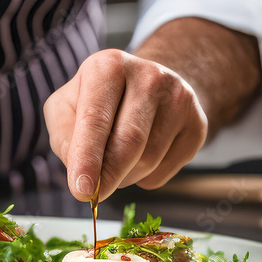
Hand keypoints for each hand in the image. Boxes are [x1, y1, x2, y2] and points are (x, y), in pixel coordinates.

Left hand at [43, 18, 261, 202]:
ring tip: (114, 162)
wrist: (145, 88)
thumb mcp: (65, 109)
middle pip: (129, 141)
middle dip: (108, 176)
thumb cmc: (97, 102)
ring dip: (124, 176)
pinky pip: (166, 170)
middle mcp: (149, 75)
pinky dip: (145, 178)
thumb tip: (82, 173)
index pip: (96, 119)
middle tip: (93, 195)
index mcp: (108, 67)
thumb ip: (65, 139)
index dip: (87, 158)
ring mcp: (180, 98)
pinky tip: (138, 160)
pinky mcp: (197, 123)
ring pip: (149, 160)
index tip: (81, 190)